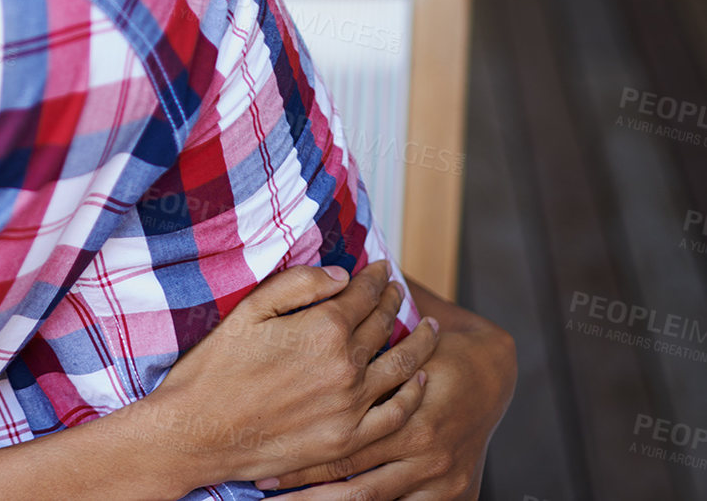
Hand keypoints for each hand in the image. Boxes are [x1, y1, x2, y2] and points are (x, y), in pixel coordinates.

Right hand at [130, 261, 438, 491]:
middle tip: (399, 290)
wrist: (197, 431)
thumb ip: (298, 285)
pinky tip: (419, 381)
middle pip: (383, 326)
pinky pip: (395, 414)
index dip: (375, 277)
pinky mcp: (348, 439)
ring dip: (419, 344)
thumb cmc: (214, 368)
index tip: (382, 268)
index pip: (362, 294)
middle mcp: (346, 365)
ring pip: (402, 368)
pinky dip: (413, 395)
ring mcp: (351, 406)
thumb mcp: (248, 311)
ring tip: (429, 329)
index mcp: (322, 328)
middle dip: (394, 302)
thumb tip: (341, 274)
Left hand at [256, 282, 516, 499]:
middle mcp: (421, 437)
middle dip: (300, 473)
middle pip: (347, 464)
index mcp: (406, 393)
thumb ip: (369, 304)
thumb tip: (330, 274)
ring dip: (321, 499)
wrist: (496, 371)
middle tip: (257, 477)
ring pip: (366, 494)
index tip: (255, 442)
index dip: (295, 431)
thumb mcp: (395, 317)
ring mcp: (436, 469)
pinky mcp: (451, 491)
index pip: (340, 419)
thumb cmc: (438, 340)